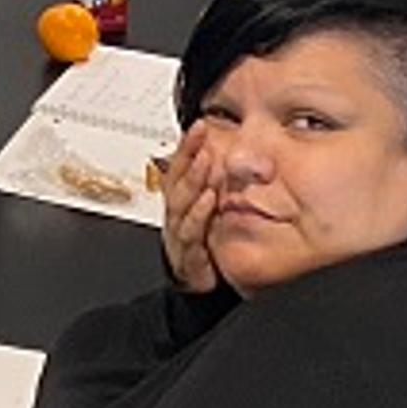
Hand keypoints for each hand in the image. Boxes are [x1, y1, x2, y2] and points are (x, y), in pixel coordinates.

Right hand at [158, 122, 222, 295]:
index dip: (188, 146)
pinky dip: (199, 214)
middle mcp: (176, 212)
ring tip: (205, 161)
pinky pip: (190, 231)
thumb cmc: (201, 243)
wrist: (197, 281)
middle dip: (189, 155)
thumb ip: (212, 184)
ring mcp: (179, 231)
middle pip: (177, 180)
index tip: (199, 126)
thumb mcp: (205, 210)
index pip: (180, 166)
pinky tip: (209, 201)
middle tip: (200, 136)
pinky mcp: (187, 252)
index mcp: (180, 199)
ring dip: (193, 180)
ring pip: (181, 202)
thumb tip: (230, 156)